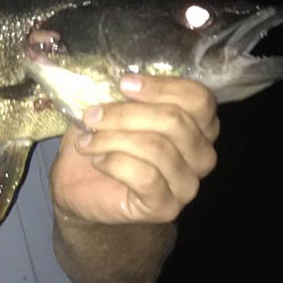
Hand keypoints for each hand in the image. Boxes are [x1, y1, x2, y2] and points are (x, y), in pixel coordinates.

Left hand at [51, 74, 218, 224]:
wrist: (81, 188)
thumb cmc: (102, 141)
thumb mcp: (109, 108)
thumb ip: (120, 92)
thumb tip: (113, 75)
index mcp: (197, 123)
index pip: (198, 99)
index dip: (162, 87)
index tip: (123, 83)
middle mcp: (201, 153)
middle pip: (175, 121)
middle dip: (126, 114)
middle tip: (92, 114)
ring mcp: (187, 184)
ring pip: (158, 148)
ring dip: (112, 138)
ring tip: (86, 140)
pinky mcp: (167, 207)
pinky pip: (147, 177)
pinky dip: (115, 163)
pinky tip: (97, 160)